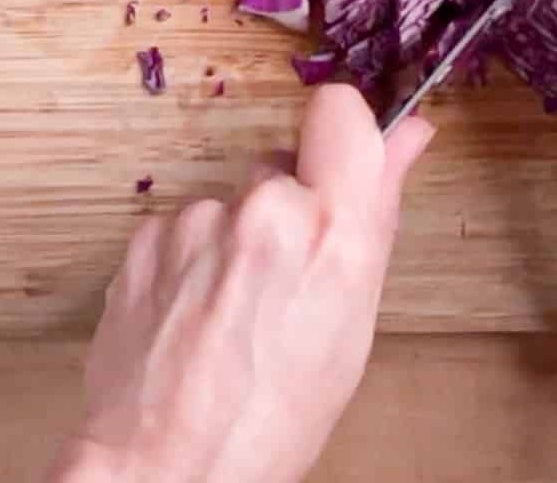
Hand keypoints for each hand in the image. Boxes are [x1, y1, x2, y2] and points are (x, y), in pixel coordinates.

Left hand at [46, 85, 433, 482]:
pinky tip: (191, 314)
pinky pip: (184, 225)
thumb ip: (379, 209)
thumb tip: (410, 134)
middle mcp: (264, 208)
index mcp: (333, 228)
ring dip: (235, 236)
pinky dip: (191, 258)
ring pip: (232, 200)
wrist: (165, 471)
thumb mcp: (355, 317)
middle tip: (280, 278)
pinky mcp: (146, 236)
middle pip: (283, 162)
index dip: (343, 130)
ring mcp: (197, 220)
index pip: (340, 109)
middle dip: (287, 204)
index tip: (339, 165)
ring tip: (229, 312)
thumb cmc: (277, 415)